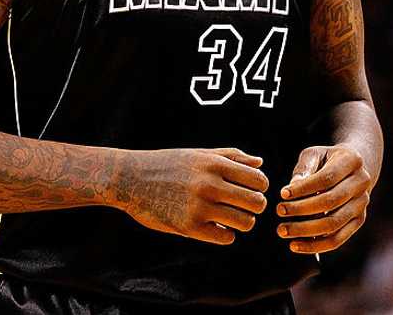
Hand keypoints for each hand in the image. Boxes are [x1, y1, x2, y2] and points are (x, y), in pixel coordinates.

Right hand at [116, 147, 268, 244]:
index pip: (259, 180)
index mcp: (215, 164)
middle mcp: (210, 184)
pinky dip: (226, 234)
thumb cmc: (168, 164)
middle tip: (244, 206)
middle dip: (255, 206)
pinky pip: (225, 238)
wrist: (131, 179)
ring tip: (232, 218)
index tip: (250, 190)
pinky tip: (217, 227)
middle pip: (257, 203)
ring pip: (245, 222)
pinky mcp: (189, 227)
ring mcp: (199, 207)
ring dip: (243, 222)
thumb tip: (260, 163)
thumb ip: (232, 156)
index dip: (260, 187)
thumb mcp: (200, 154)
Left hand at [274, 144, 371, 253]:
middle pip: (330, 201)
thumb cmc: (328, 159)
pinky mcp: (358, 221)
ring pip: (333, 224)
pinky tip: (295, 245)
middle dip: (301, 209)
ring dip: (305, 230)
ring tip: (282, 230)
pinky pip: (337, 239)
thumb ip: (304, 167)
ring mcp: (362, 204)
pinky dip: (315, 246)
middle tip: (279, 211)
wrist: (354, 168)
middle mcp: (362, 183)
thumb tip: (292, 186)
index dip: (304, 188)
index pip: (326, 178)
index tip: (282, 193)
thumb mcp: (316, 153)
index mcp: (352, 161)